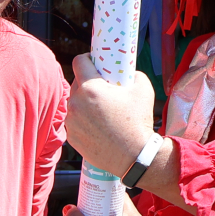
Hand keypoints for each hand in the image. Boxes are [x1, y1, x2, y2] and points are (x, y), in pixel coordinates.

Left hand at [66, 55, 156, 177]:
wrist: (134, 156)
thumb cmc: (138, 122)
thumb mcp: (143, 89)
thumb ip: (134, 74)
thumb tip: (129, 72)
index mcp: (90, 88)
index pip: (78, 62)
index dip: (87, 59)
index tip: (94, 62)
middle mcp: (76, 103)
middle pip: (75, 83)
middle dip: (87, 82)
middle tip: (102, 88)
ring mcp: (71, 121)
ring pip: (74, 103)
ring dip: (84, 102)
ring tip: (100, 109)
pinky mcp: (71, 136)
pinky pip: (74, 120)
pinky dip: (82, 119)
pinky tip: (97, 125)